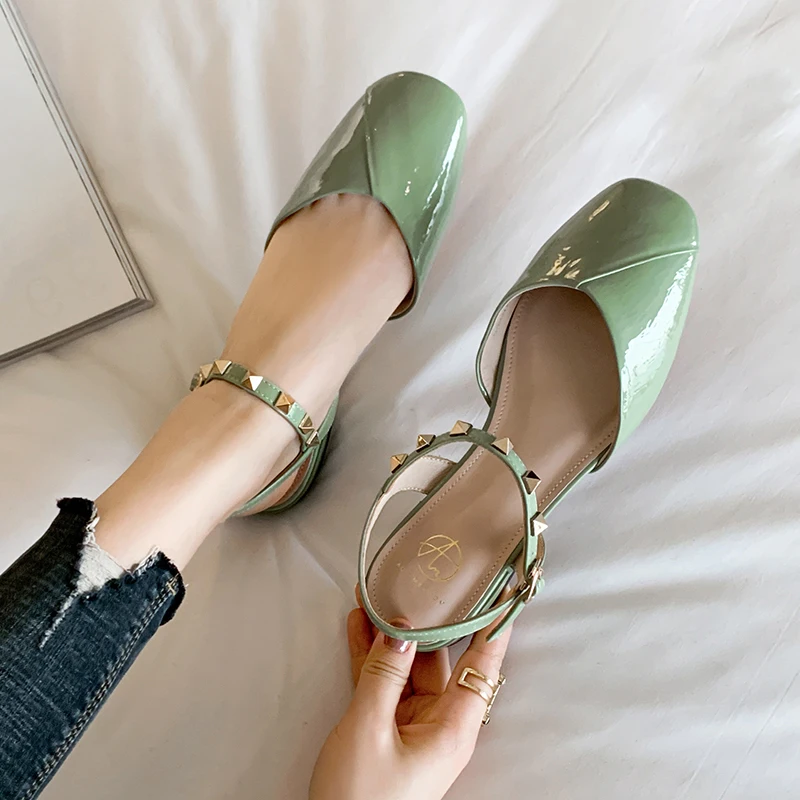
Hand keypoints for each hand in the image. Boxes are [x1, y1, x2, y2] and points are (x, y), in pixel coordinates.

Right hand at [309, 608, 510, 799]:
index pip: (482, 664)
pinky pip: (386, 684)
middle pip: (440, 660)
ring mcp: (413, 726)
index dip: (493, 625)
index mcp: (452, 727)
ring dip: (390, 636)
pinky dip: (372, 658)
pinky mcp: (388, 731)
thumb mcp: (368, 731)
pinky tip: (359, 629)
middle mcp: (439, 723)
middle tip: (414, 581)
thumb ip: (382, 676)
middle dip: (424, 620)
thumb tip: (399, 632)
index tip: (502, 589)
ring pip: (408, 668)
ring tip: (375, 596)